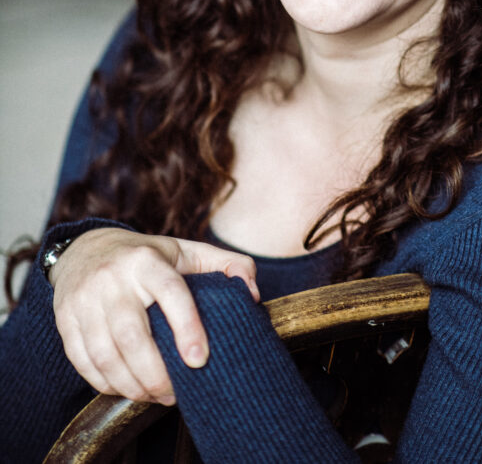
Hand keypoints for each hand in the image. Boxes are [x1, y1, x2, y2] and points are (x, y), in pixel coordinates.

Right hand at [50, 227, 258, 405]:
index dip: (187, 327)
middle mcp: (113, 277)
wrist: (86, 249)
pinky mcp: (65, 319)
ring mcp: (85, 299)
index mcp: (147, 260)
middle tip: (175, 393)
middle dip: (156, 374)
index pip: (170, 292)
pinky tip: (127, 388)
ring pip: (105, 354)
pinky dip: (106, 383)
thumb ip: (225, 265)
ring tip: (154, 395)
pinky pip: (84, 362)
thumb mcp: (186, 251)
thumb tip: (253, 293)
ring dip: (132, 385)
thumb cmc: (147, 257)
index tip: (200, 359)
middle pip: (132, 335)